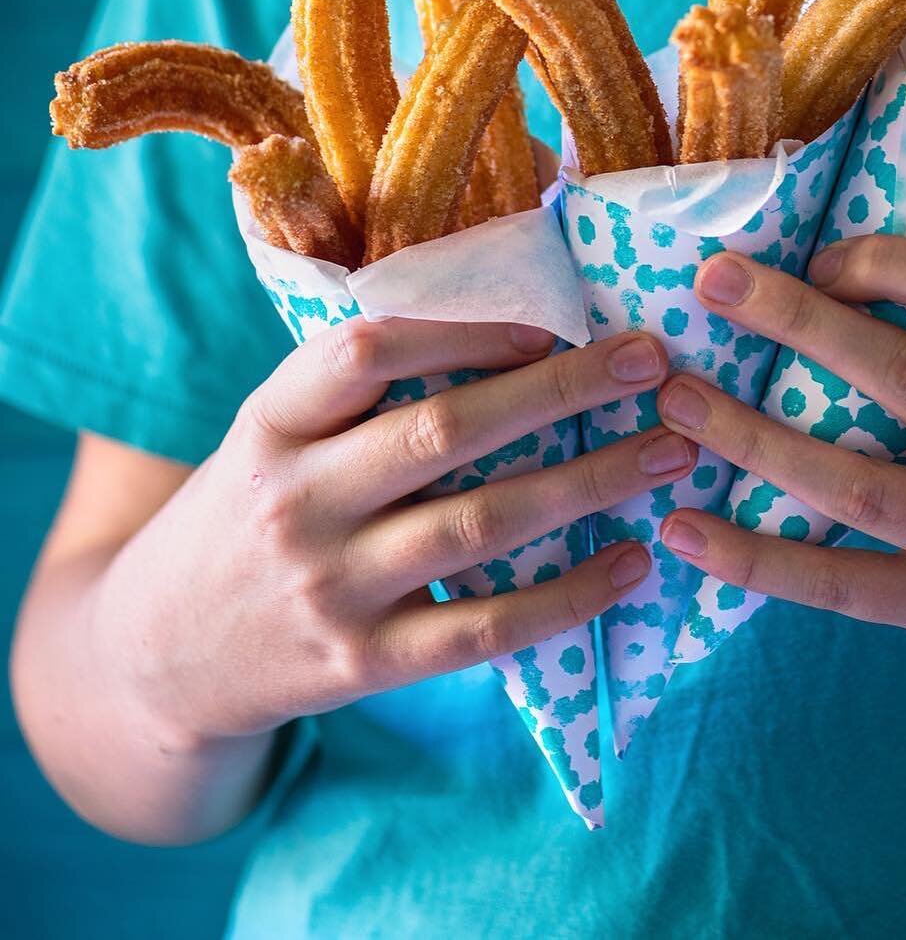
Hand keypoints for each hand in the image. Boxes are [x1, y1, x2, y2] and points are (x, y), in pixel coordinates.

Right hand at [97, 318, 693, 748]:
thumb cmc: (250, 511)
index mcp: (273, 421)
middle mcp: (297, 498)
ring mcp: (331, 585)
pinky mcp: (362, 662)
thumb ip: (356, 386)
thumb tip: (514, 324)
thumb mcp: (272, 431)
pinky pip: (484, 628)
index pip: (364, 352)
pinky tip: (632, 562)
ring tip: (672, 450)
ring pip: (480, 524)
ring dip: (589, 482)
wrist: (155, 654)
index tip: (553, 319)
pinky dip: (567, 595)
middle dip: (562, 390)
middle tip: (651, 361)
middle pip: (446, 430)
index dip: (465, 329)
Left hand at [656, 238, 905, 739]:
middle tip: (714, 282)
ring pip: (856, 484)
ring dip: (751, 437)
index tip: (829, 253)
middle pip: (905, 379)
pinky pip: (848, 586)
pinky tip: (684, 532)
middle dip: (800, 322)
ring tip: (671, 399)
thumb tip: (874, 289)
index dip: (898, 261)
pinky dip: (759, 559)